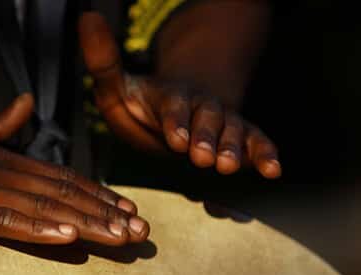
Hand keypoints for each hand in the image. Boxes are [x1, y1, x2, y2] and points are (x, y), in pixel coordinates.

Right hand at [0, 94, 147, 244]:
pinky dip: (38, 229)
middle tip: (142, 232)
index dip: (97, 194)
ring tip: (122, 238)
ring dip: (87, 224)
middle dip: (106, 213)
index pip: (59, 177)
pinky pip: (4, 221)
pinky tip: (67, 238)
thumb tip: (25, 104)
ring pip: (43, 208)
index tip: (128, 210)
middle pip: (63, 193)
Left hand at [78, 12, 280, 177]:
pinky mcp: (242, 137)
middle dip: (206, 138)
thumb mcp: (116, 86)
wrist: (178, 114)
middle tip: (204, 158)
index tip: (175, 138)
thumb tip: (88, 18)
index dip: (175, 121)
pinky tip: (272, 171)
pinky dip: (265, 156)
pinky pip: (257, 143)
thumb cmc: (144, 106)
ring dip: (233, 149)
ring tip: (229, 166)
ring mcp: (223, 122)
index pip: (173, 107)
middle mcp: (201, 107)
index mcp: (170, 98)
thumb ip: (103, 62)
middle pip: (207, 119)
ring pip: (233, 131)